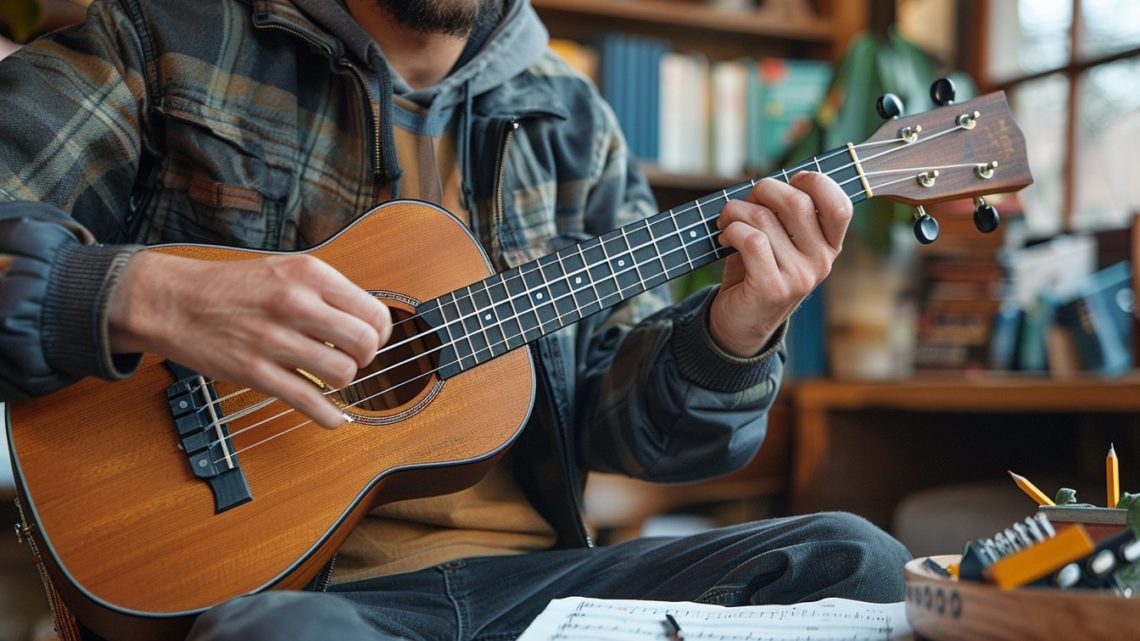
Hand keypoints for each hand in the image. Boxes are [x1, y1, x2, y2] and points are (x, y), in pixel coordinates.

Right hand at [109, 252, 392, 427]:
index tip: (370, 339)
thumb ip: (325, 292)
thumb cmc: (231, 287)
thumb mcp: (285, 270)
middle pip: (364, 343)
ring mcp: (274, 339)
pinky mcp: (255, 372)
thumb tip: (365, 323)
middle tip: (351, 358)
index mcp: (309, 274)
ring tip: (330, 375)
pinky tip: (334, 418)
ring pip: (342, 373)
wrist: (171, 300)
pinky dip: (329, 416)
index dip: (379, 332)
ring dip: (344, 382)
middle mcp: (296, 304)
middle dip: (366, 358)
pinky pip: (308, 401)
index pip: (372, 311)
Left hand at [709, 172, 852, 356]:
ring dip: (735, 212)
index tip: (790, 181)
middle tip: (743, 203)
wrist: (740, 322)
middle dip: (762, 190)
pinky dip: (731, 231)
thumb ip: (782, 213)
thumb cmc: (756, 270)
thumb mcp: (779, 241)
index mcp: (830, 246)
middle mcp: (822, 262)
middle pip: (797, 202)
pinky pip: (750, 239)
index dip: (815, 182)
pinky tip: (725, 240)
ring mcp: (800, 277)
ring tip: (726, 224)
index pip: (840, 206)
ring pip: (764, 218)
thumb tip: (766, 184)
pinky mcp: (772, 287)